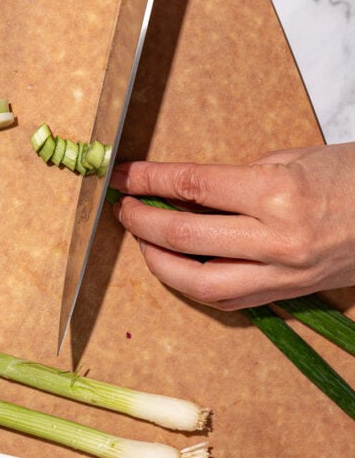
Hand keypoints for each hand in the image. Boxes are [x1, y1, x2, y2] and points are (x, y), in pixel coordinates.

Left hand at [109, 143, 354, 309]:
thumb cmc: (353, 178)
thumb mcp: (294, 158)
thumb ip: (238, 179)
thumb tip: (189, 193)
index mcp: (277, 195)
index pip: (193, 187)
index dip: (149, 180)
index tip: (124, 175)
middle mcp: (275, 240)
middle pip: (185, 237)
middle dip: (143, 223)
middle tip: (125, 208)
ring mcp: (280, 274)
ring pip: (199, 283)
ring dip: (160, 264)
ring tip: (144, 242)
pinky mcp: (284, 294)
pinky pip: (227, 299)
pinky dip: (194, 284)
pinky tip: (180, 266)